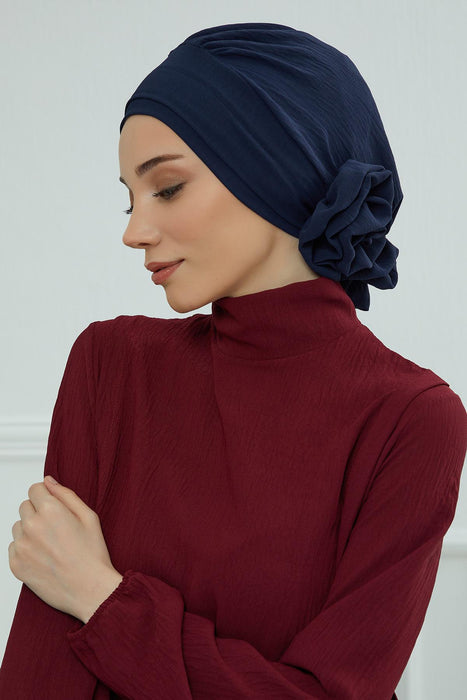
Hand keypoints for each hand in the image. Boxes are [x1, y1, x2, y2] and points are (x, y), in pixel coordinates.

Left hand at [9, 475, 122, 623]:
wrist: (89, 590)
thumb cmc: (92, 554)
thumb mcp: (89, 516)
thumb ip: (65, 494)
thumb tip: (48, 481)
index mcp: (51, 510)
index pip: (35, 489)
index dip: (46, 496)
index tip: (54, 506)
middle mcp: (32, 526)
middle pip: (25, 506)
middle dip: (38, 512)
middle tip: (56, 528)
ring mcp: (22, 546)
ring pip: (18, 526)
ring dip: (30, 530)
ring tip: (50, 544)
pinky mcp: (16, 564)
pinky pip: (14, 546)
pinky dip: (26, 549)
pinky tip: (44, 556)